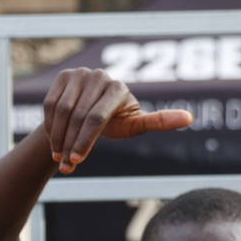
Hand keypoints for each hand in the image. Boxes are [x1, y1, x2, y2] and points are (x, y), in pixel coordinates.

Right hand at [42, 69, 192, 171]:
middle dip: (70, 144)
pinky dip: (50, 125)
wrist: (91, 110)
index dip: (84, 141)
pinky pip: (50, 105)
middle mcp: (99, 76)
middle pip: (77, 116)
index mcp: (118, 88)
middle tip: (66, 166)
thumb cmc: (118, 121)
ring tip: (59, 157)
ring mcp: (80, 74)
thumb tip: (190, 118)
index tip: (77, 161)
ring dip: (57, 138)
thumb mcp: (136, 125)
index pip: (96, 118)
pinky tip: (54, 140)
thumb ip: (159, 121)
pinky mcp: (64, 76)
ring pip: (61, 111)